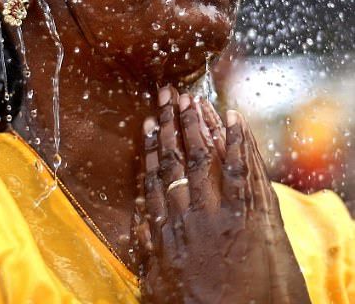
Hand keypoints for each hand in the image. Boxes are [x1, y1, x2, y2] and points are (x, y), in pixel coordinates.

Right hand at [137, 87, 310, 303]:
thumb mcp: (159, 283)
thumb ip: (146, 250)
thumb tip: (135, 219)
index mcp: (164, 230)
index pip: (153, 178)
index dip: (150, 147)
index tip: (147, 122)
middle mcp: (185, 216)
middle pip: (175, 160)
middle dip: (170, 124)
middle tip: (167, 94)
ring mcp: (214, 215)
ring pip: (201, 159)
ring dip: (196, 125)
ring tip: (191, 97)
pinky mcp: (244, 218)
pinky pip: (239, 173)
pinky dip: (237, 143)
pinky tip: (234, 118)